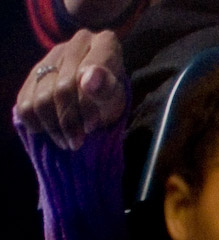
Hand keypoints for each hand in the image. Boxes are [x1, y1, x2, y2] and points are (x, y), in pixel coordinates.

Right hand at [15, 29, 125, 149]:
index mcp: (105, 43)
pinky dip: (36, 124)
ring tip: (68, 141)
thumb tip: (88, 80)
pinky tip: (51, 131)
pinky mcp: (34, 73)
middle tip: (77, 141)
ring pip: (41, 98)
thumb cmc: (111, 99)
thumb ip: (105, 90)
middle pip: (62, 89)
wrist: (98, 100)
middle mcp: (77, 43)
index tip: (91, 126)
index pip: (88, 73)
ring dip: (53, 127)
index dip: (87, 104)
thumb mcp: (116, 99)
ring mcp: (52, 56)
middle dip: (70, 121)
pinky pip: (25, 103)